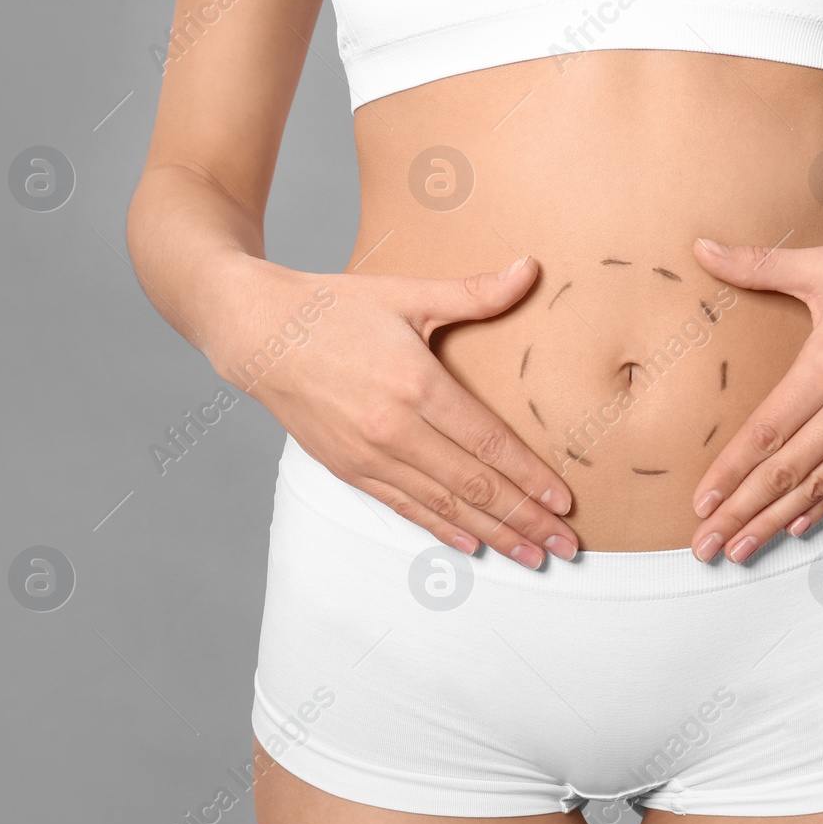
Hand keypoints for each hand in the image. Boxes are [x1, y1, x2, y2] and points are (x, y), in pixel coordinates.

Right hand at [213, 256, 577, 568]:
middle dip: (525, 518)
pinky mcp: (348, 469)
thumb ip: (475, 292)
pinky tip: (474, 545)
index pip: (488, 443)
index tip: (563, 502)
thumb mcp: (408, 294)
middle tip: (565, 546)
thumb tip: (532, 268)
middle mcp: (394, 428)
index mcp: (416, 384)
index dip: (530, 477)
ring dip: (493, 535)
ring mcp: (368, 454)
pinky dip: (442, 529)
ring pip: (444, 505)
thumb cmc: (334, 309)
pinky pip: (405, 507)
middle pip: (474, 485)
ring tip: (532, 556)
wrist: (257, 333)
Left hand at [687, 228, 822, 561]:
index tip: (699, 503)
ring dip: (778, 522)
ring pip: (822, 485)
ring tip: (740, 551)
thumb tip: (700, 247)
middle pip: (790, 471)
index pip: (770, 431)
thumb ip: (758, 263)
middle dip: (743, 513)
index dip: (732, 472)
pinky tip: (796, 527)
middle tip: (705, 546)